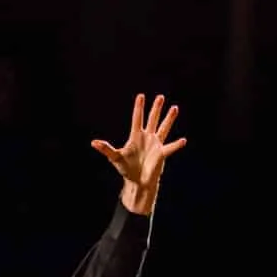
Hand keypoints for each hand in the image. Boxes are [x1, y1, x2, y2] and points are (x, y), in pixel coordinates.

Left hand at [93, 92, 185, 215]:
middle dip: (156, 108)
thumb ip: (106, 149)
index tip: (141, 96)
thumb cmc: (126, 168)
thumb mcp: (115, 157)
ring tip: (174, 108)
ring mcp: (155, 144)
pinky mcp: (162, 154)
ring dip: (169, 119)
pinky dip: (176, 145)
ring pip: (163, 128)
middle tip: (160, 97)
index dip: (139, 108)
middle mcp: (147, 137)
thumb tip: (94, 143)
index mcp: (135, 136)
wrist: (137, 180)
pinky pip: (170, 148)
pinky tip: (183, 140)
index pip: (137, 118)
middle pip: (152, 119)